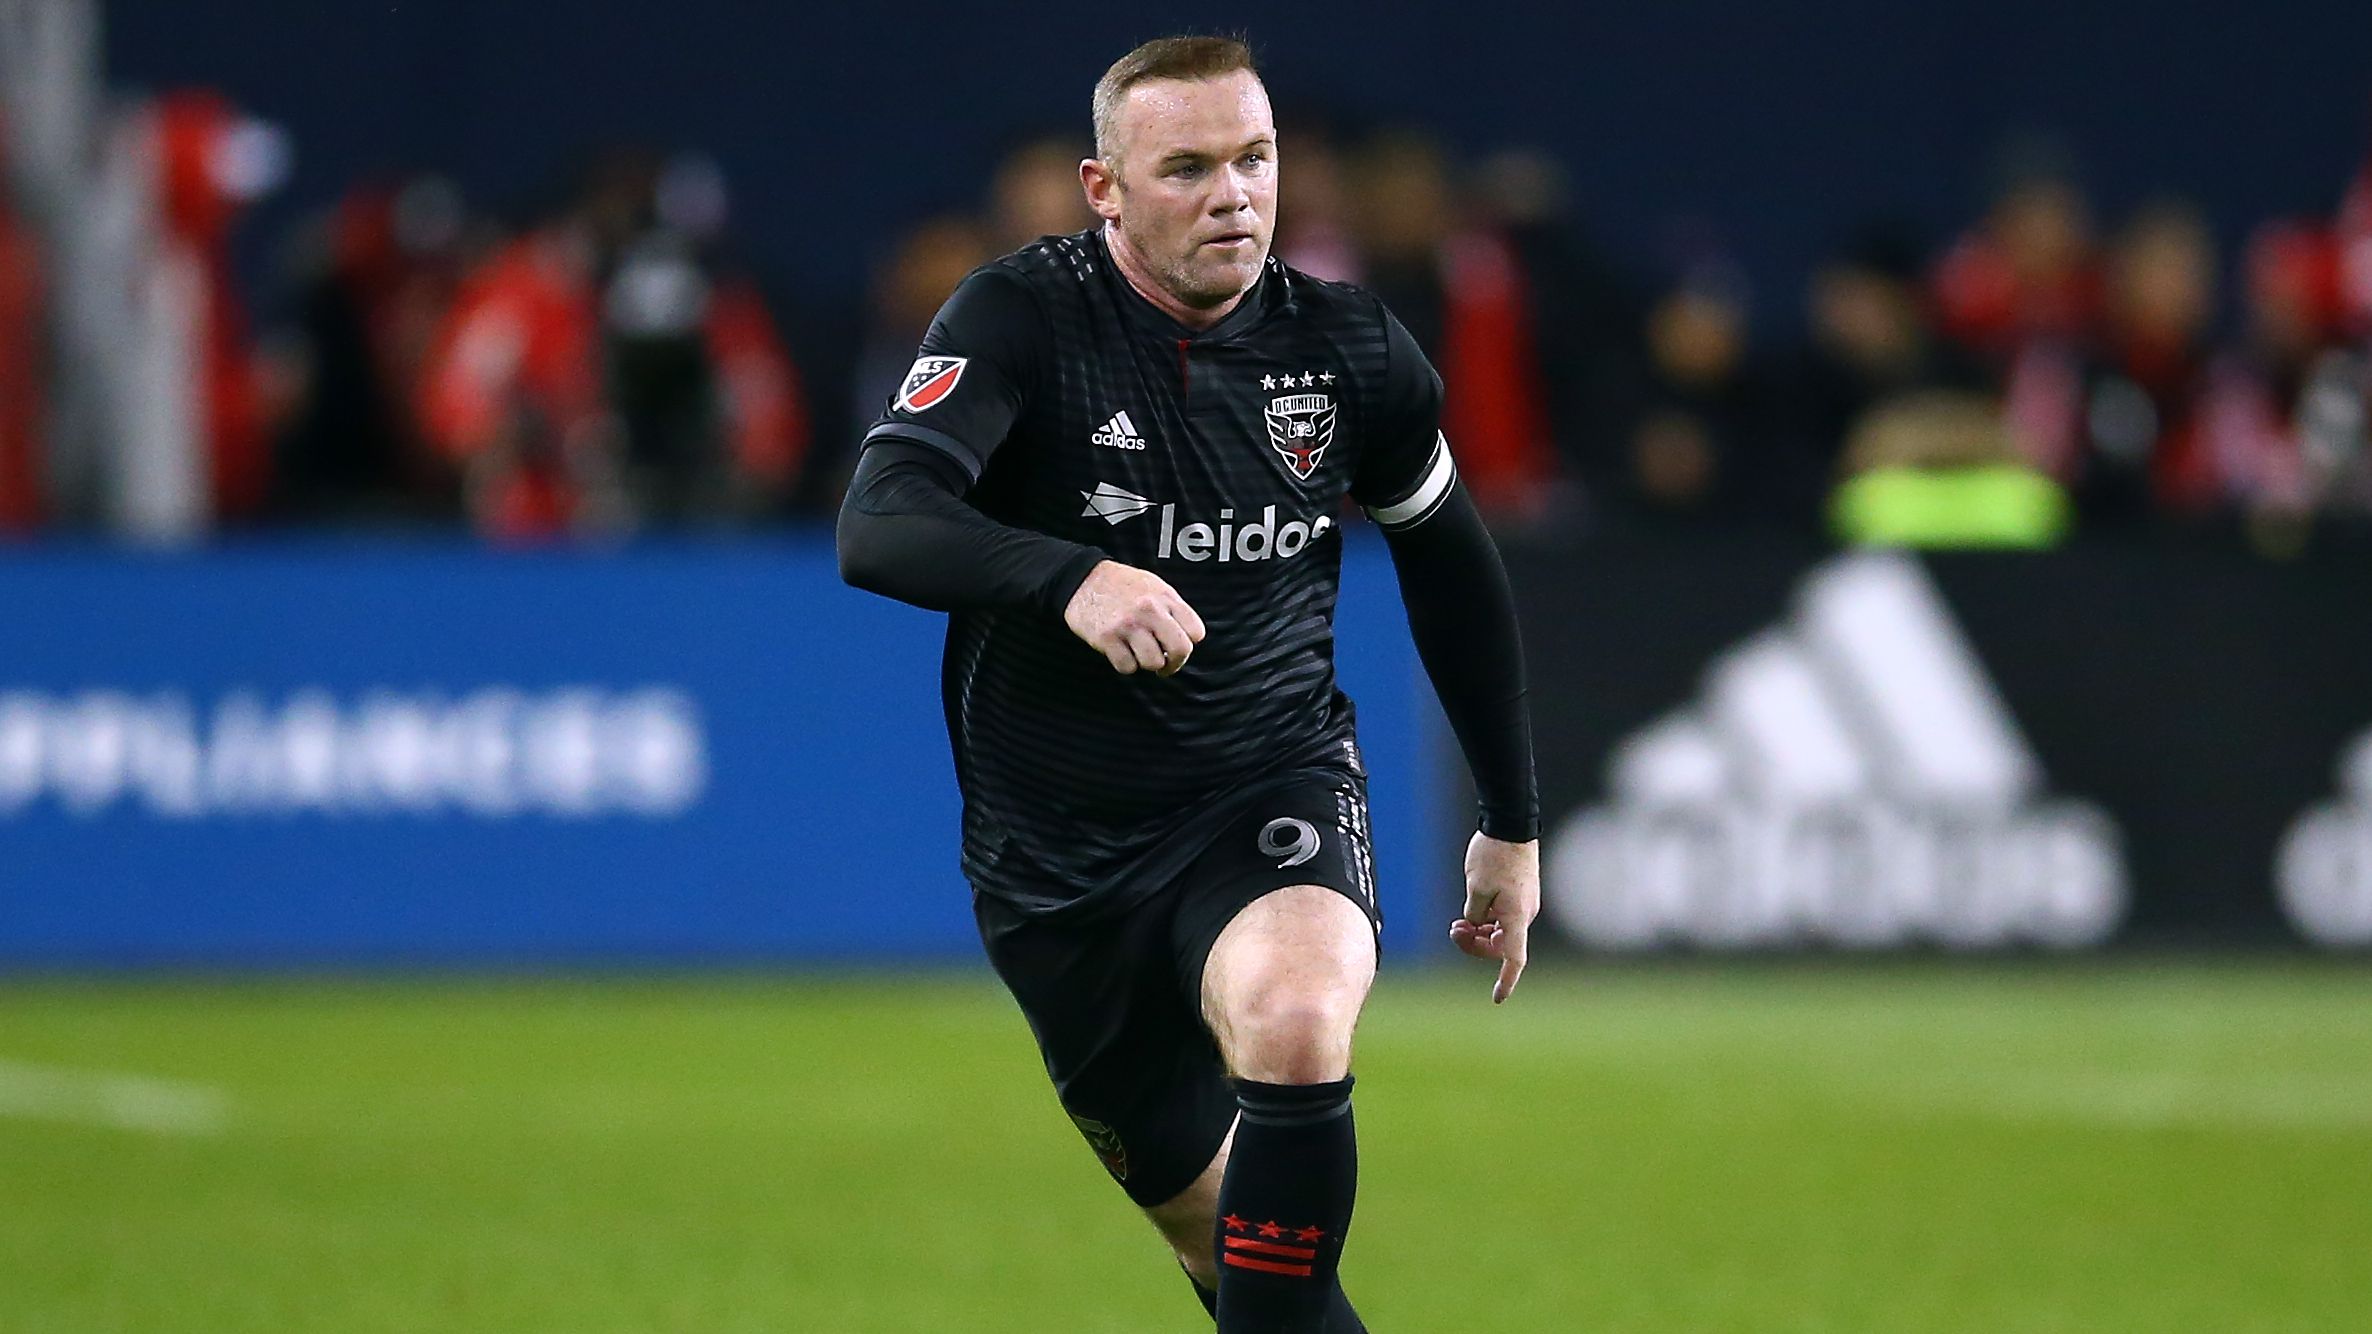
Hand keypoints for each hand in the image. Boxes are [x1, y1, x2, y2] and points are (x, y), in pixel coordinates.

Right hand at [1063, 560, 1206, 676]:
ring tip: (1139, 654)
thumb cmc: (1122, 585)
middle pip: (1180, 650)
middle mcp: (1149, 610)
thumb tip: (1188, 640)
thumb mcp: (1154, 586)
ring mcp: (1128, 624)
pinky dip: (1126, 665)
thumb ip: (1172, 610)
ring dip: (1147, 664)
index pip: (1196, 632)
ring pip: (1153, 663)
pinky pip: (1127, 667)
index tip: (1176, 645)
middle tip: (1166, 666)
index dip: (1188, 643)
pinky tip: (1121, 652)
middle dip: (1175, 663)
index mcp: (1164, 597)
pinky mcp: (1106, 638)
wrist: (1083, 578)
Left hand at [1449, 832, 1539, 1003]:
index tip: (1497, 998)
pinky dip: (1486, 920)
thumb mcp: (1475, 888)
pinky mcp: (1519, 894)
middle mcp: (1524, 913)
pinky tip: (1470, 912)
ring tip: (1458, 922)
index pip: (1514, 958)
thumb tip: (1477, 926)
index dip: (1506, 980)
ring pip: (1500, 931)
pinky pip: (1503, 917)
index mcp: (1516, 916)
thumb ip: (1475, 914)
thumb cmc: (1494, 855)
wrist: (1511, 824)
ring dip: (1479, 932)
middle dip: (1476, 945)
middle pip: (1501, 946)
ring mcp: (1523, 903)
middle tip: (1455, 930)